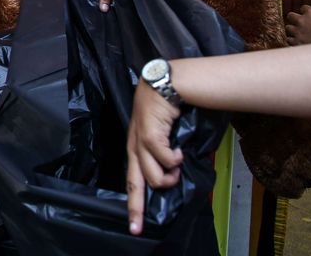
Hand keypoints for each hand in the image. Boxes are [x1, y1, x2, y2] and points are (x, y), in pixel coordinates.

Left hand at [126, 81, 183, 234]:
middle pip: (133, 184)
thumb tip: (175, 175)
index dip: (133, 204)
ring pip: (152, 176)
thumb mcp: (163, 135)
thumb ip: (164, 155)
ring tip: (176, 166)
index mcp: (135, 148)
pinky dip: (174, 159)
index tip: (134, 226)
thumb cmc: (166, 110)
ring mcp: (139, 140)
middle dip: (136, 208)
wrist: (164, 84)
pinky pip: (162, 158)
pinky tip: (178, 150)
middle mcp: (133, 147)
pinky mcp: (148, 134)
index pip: (132, 180)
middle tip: (140, 227)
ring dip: (169, 177)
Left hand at [286, 5, 310, 44]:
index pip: (303, 8)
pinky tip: (300, 42)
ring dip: (294, 30)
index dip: (307, 12)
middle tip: (302, 24)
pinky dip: (294, 40)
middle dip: (296, 19)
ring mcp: (298, 32)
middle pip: (291, 16)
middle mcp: (302, 21)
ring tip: (301, 34)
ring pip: (288, 28)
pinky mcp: (296, 43)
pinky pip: (289, 40)